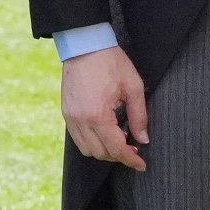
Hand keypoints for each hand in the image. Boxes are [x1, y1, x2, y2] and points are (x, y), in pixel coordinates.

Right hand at [61, 46, 148, 170]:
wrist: (85, 45)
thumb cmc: (111, 62)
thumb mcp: (133, 87)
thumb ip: (139, 116)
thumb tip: (143, 139)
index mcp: (98, 115)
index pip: (116, 149)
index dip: (130, 160)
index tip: (142, 164)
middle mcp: (80, 120)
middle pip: (100, 153)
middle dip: (118, 156)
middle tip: (134, 149)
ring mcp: (70, 117)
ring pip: (86, 149)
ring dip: (104, 151)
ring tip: (119, 139)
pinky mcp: (66, 112)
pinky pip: (78, 138)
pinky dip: (92, 141)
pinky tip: (105, 131)